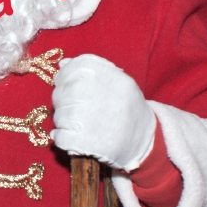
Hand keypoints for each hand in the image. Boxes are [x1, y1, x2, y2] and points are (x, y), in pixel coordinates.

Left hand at [50, 54, 155, 171]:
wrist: (146, 141)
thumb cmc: (127, 109)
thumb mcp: (118, 83)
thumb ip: (90, 71)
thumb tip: (62, 64)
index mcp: (113, 78)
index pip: (77, 66)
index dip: (66, 74)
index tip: (65, 82)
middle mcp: (101, 95)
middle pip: (64, 91)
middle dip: (62, 100)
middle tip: (72, 108)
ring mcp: (91, 119)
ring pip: (60, 114)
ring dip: (63, 120)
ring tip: (78, 124)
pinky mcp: (85, 142)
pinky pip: (59, 136)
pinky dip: (62, 138)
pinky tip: (74, 138)